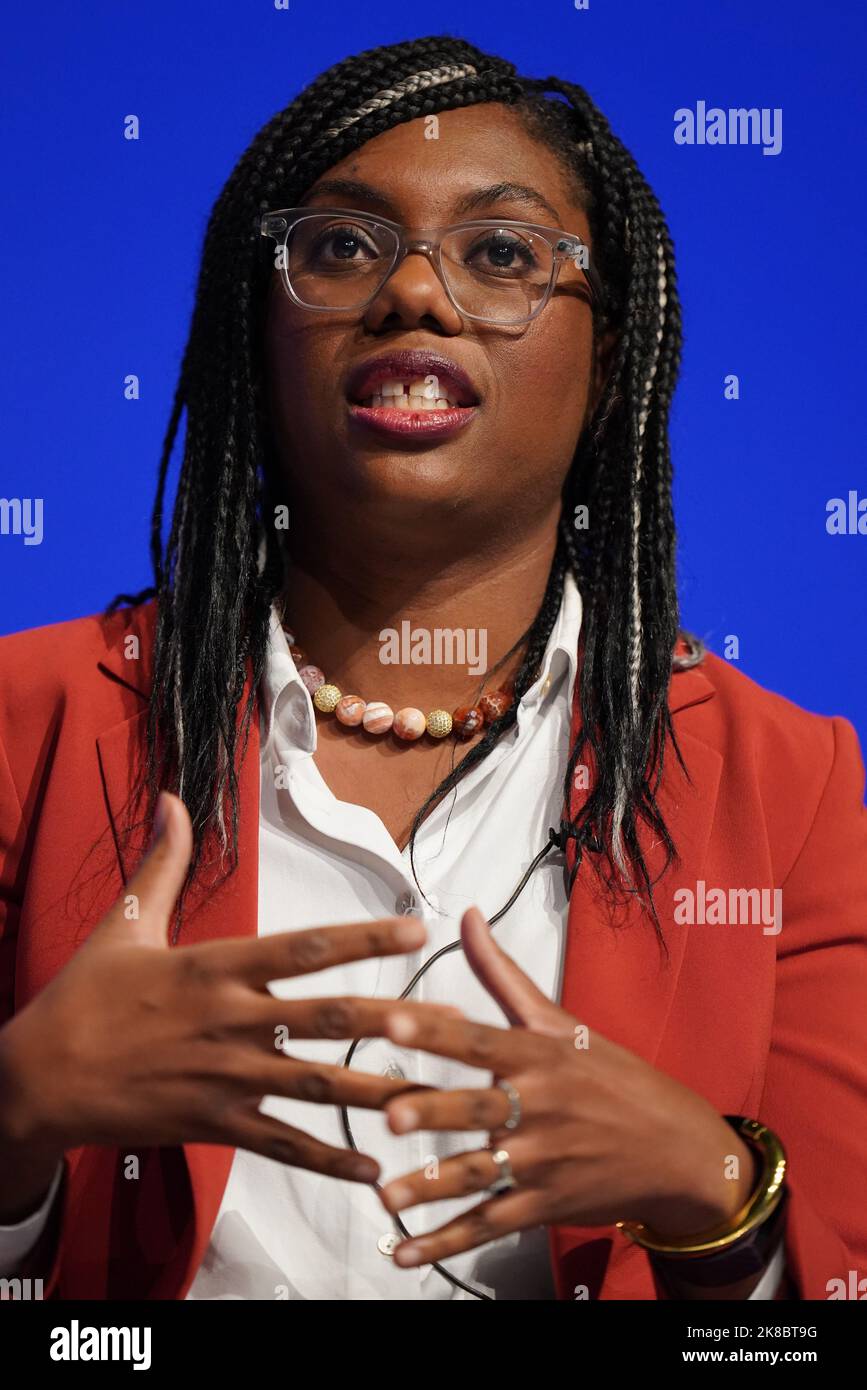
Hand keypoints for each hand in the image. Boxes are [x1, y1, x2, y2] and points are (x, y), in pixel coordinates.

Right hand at [0, 791, 458, 1198]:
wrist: (39, 1078)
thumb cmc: (84, 997)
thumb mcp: (125, 922)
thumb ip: (164, 863)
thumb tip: (172, 799)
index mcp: (216, 966)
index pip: (306, 947)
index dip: (365, 936)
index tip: (418, 926)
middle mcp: (231, 1022)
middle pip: (327, 1018)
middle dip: (393, 1018)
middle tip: (452, 1020)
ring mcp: (226, 1079)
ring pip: (317, 1084)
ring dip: (378, 1089)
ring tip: (432, 1096)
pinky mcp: (216, 1125)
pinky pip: (283, 1146)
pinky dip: (329, 1159)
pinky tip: (373, 1169)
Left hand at [377, 907, 756, 1268]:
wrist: (679, 1149)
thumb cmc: (612, 1076)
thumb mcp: (560, 1021)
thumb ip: (502, 975)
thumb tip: (466, 916)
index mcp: (540, 1056)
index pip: (481, 1038)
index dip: (438, 1030)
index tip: (395, 1020)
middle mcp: (540, 1107)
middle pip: (478, 1108)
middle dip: (434, 1113)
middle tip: (389, 1115)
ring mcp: (543, 1162)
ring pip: (479, 1174)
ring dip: (431, 1187)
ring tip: (386, 1195)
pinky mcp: (545, 1206)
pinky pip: (489, 1225)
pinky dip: (447, 1243)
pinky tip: (406, 1252)